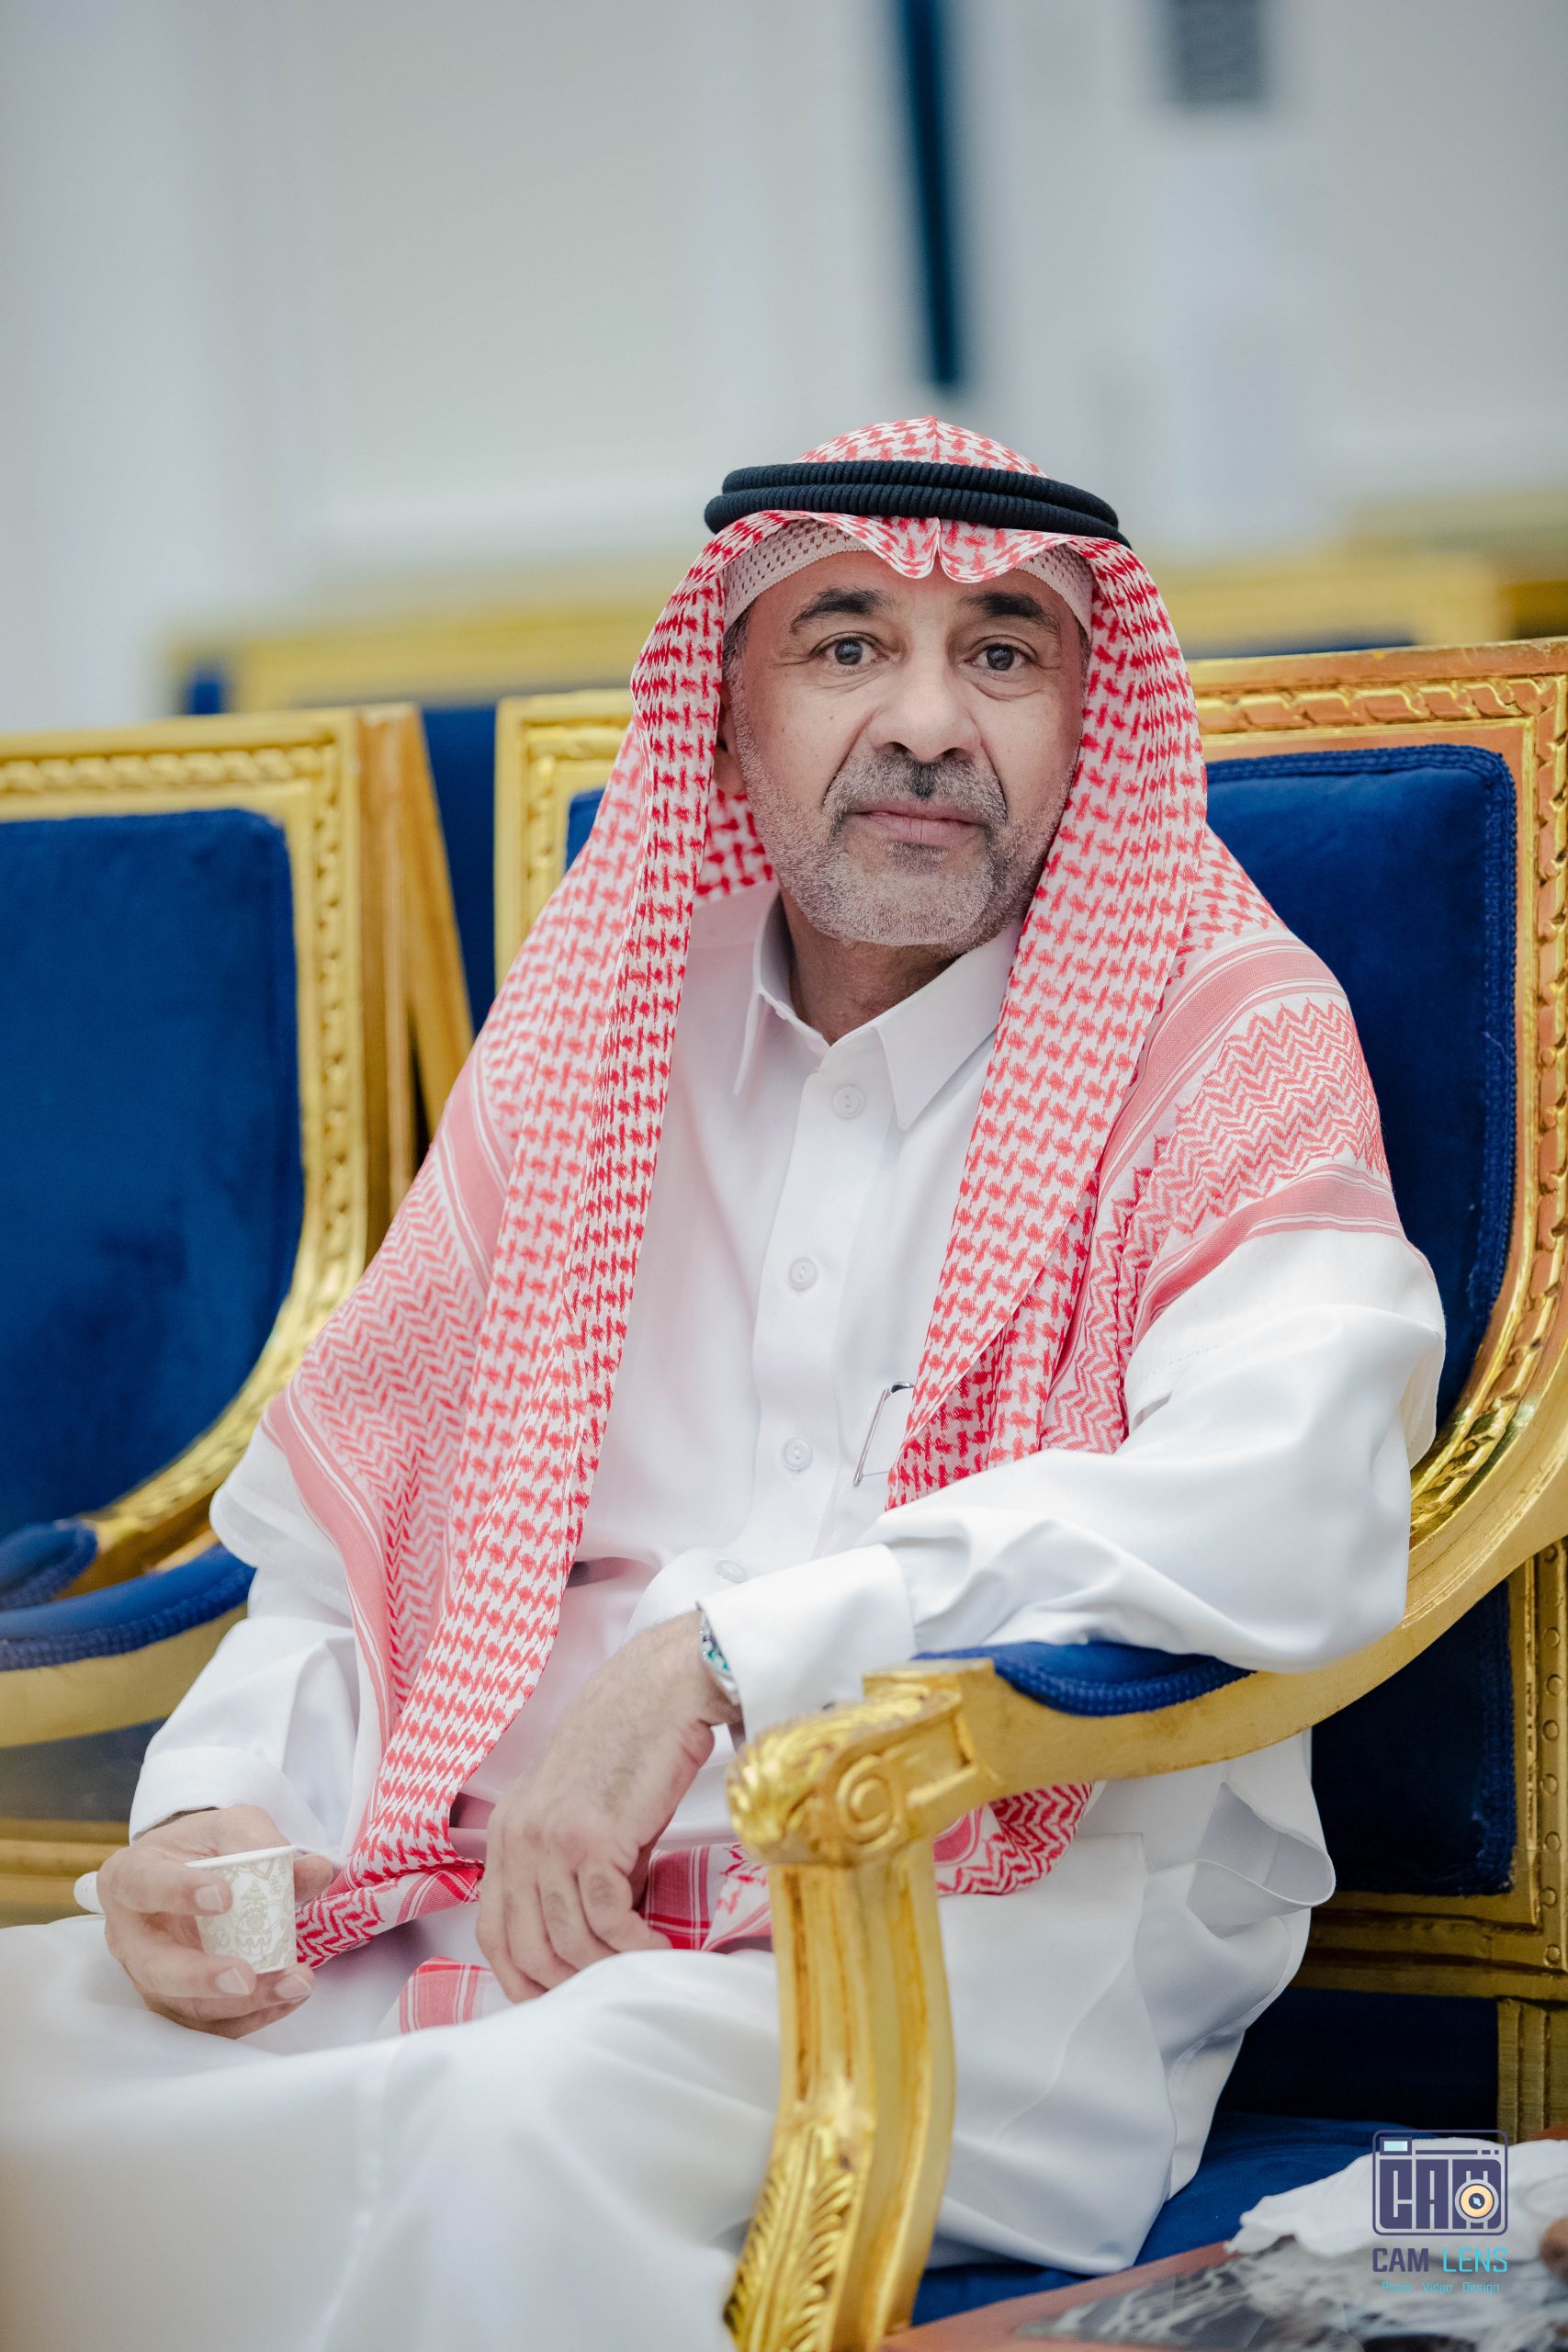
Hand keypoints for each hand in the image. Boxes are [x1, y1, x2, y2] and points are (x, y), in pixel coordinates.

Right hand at [97, 1804, 333, 2037]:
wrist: (184, 1873)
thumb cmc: (200, 1849)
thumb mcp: (230, 1828)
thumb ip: (266, 1844)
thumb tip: (315, 1872)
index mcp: (130, 1877)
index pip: (144, 1885)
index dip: (179, 1893)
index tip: (226, 1896)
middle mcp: (131, 1936)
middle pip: (156, 1968)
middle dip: (202, 1978)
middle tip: (245, 1977)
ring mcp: (151, 1977)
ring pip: (187, 2006)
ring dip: (243, 2003)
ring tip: (294, 1984)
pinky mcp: (177, 2004)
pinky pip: (211, 2024)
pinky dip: (252, 2016)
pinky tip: (287, 1998)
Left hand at [477, 1612, 739, 2001]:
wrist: (662, 1690)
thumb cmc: (631, 1742)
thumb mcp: (581, 1808)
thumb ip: (571, 1866)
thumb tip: (596, 1928)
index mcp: (507, 1831)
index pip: (493, 1932)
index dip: (522, 1979)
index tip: (561, 1998)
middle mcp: (517, 1837)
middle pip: (526, 1949)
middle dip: (569, 1985)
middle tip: (612, 1991)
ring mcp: (551, 1838)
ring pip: (568, 1941)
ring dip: (609, 1968)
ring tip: (645, 1967)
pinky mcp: (593, 1839)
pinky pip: (606, 1920)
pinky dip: (634, 1946)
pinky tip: (659, 1948)